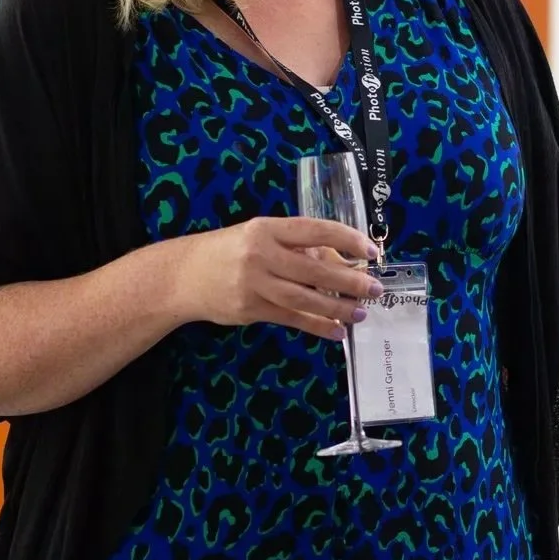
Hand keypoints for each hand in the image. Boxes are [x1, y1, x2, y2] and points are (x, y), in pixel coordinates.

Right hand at [175, 217, 380, 339]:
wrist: (183, 275)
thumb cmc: (229, 251)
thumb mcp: (258, 236)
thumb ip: (293, 246)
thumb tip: (338, 260)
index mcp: (267, 228)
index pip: (315, 229)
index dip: (347, 239)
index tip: (371, 251)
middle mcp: (261, 253)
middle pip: (314, 268)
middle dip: (349, 280)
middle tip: (375, 289)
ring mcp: (254, 283)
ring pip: (305, 298)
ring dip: (337, 307)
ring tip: (360, 312)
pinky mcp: (250, 309)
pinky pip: (291, 318)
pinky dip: (317, 326)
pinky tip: (336, 331)